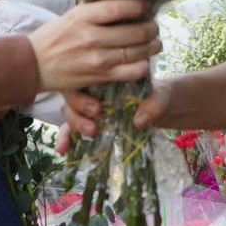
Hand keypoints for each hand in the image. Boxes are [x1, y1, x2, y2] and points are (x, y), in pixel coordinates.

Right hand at [30, 0, 158, 93]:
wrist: (32, 64)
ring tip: (154, 43)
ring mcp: (97, 59)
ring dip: (152, 46)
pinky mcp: (99, 76)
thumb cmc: (54, 36)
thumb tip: (126, 3)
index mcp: (83, 16)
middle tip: (154, 26)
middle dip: (151, 28)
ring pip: (137, 52)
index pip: (119, 8)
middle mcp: (91, 37)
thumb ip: (97, 11)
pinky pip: (131, 72)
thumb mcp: (72, 15)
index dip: (139, 6)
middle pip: (135, 31)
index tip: (145, 6)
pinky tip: (143, 61)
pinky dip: (142, 66)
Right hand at [59, 79, 174, 145]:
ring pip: (70, 113)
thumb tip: (139, 121)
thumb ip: (153, 105)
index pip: (83, 81)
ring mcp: (90, 107)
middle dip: (77, 112)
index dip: (84, 95)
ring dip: (72, 126)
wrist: (163, 107)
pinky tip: (62, 149)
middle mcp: (93, 89)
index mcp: (105, 76)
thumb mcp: (160, 97)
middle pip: (72, 98)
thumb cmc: (159, 96)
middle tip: (93, 127)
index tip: (97, 109)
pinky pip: (72, 129)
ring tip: (89, 135)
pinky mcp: (91, 122)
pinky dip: (66, 138)